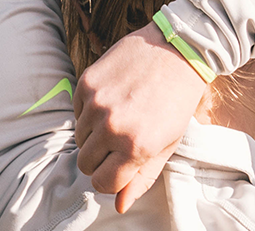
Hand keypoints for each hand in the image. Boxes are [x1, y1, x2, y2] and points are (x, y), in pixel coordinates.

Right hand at [72, 23, 205, 212]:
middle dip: (99, 158)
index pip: (102, 183)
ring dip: (94, 133)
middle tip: (118, 142)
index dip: (109, 179)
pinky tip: (114, 98)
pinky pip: (77, 111)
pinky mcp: (87, 83)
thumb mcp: (166, 144)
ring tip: (120, 116)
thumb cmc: (177, 101)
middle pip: (85, 163)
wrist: (177, 50)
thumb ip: (141, 177)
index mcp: (135, 147)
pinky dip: (90, 110)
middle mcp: (111, 127)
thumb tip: (119, 205)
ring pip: (79, 137)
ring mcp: (96, 104)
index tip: (118, 168)